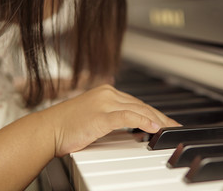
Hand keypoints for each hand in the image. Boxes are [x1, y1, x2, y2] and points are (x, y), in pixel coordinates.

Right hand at [44, 84, 179, 156]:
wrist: (47, 129)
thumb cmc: (68, 126)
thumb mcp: (94, 117)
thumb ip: (113, 118)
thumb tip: (132, 127)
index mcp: (106, 92)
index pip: (137, 103)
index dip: (154, 113)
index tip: (165, 122)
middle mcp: (108, 94)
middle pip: (141, 105)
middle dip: (161, 117)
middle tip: (174, 126)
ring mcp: (104, 103)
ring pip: (138, 110)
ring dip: (158, 120)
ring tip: (171, 129)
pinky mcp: (101, 115)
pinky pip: (127, 117)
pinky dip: (143, 122)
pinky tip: (155, 128)